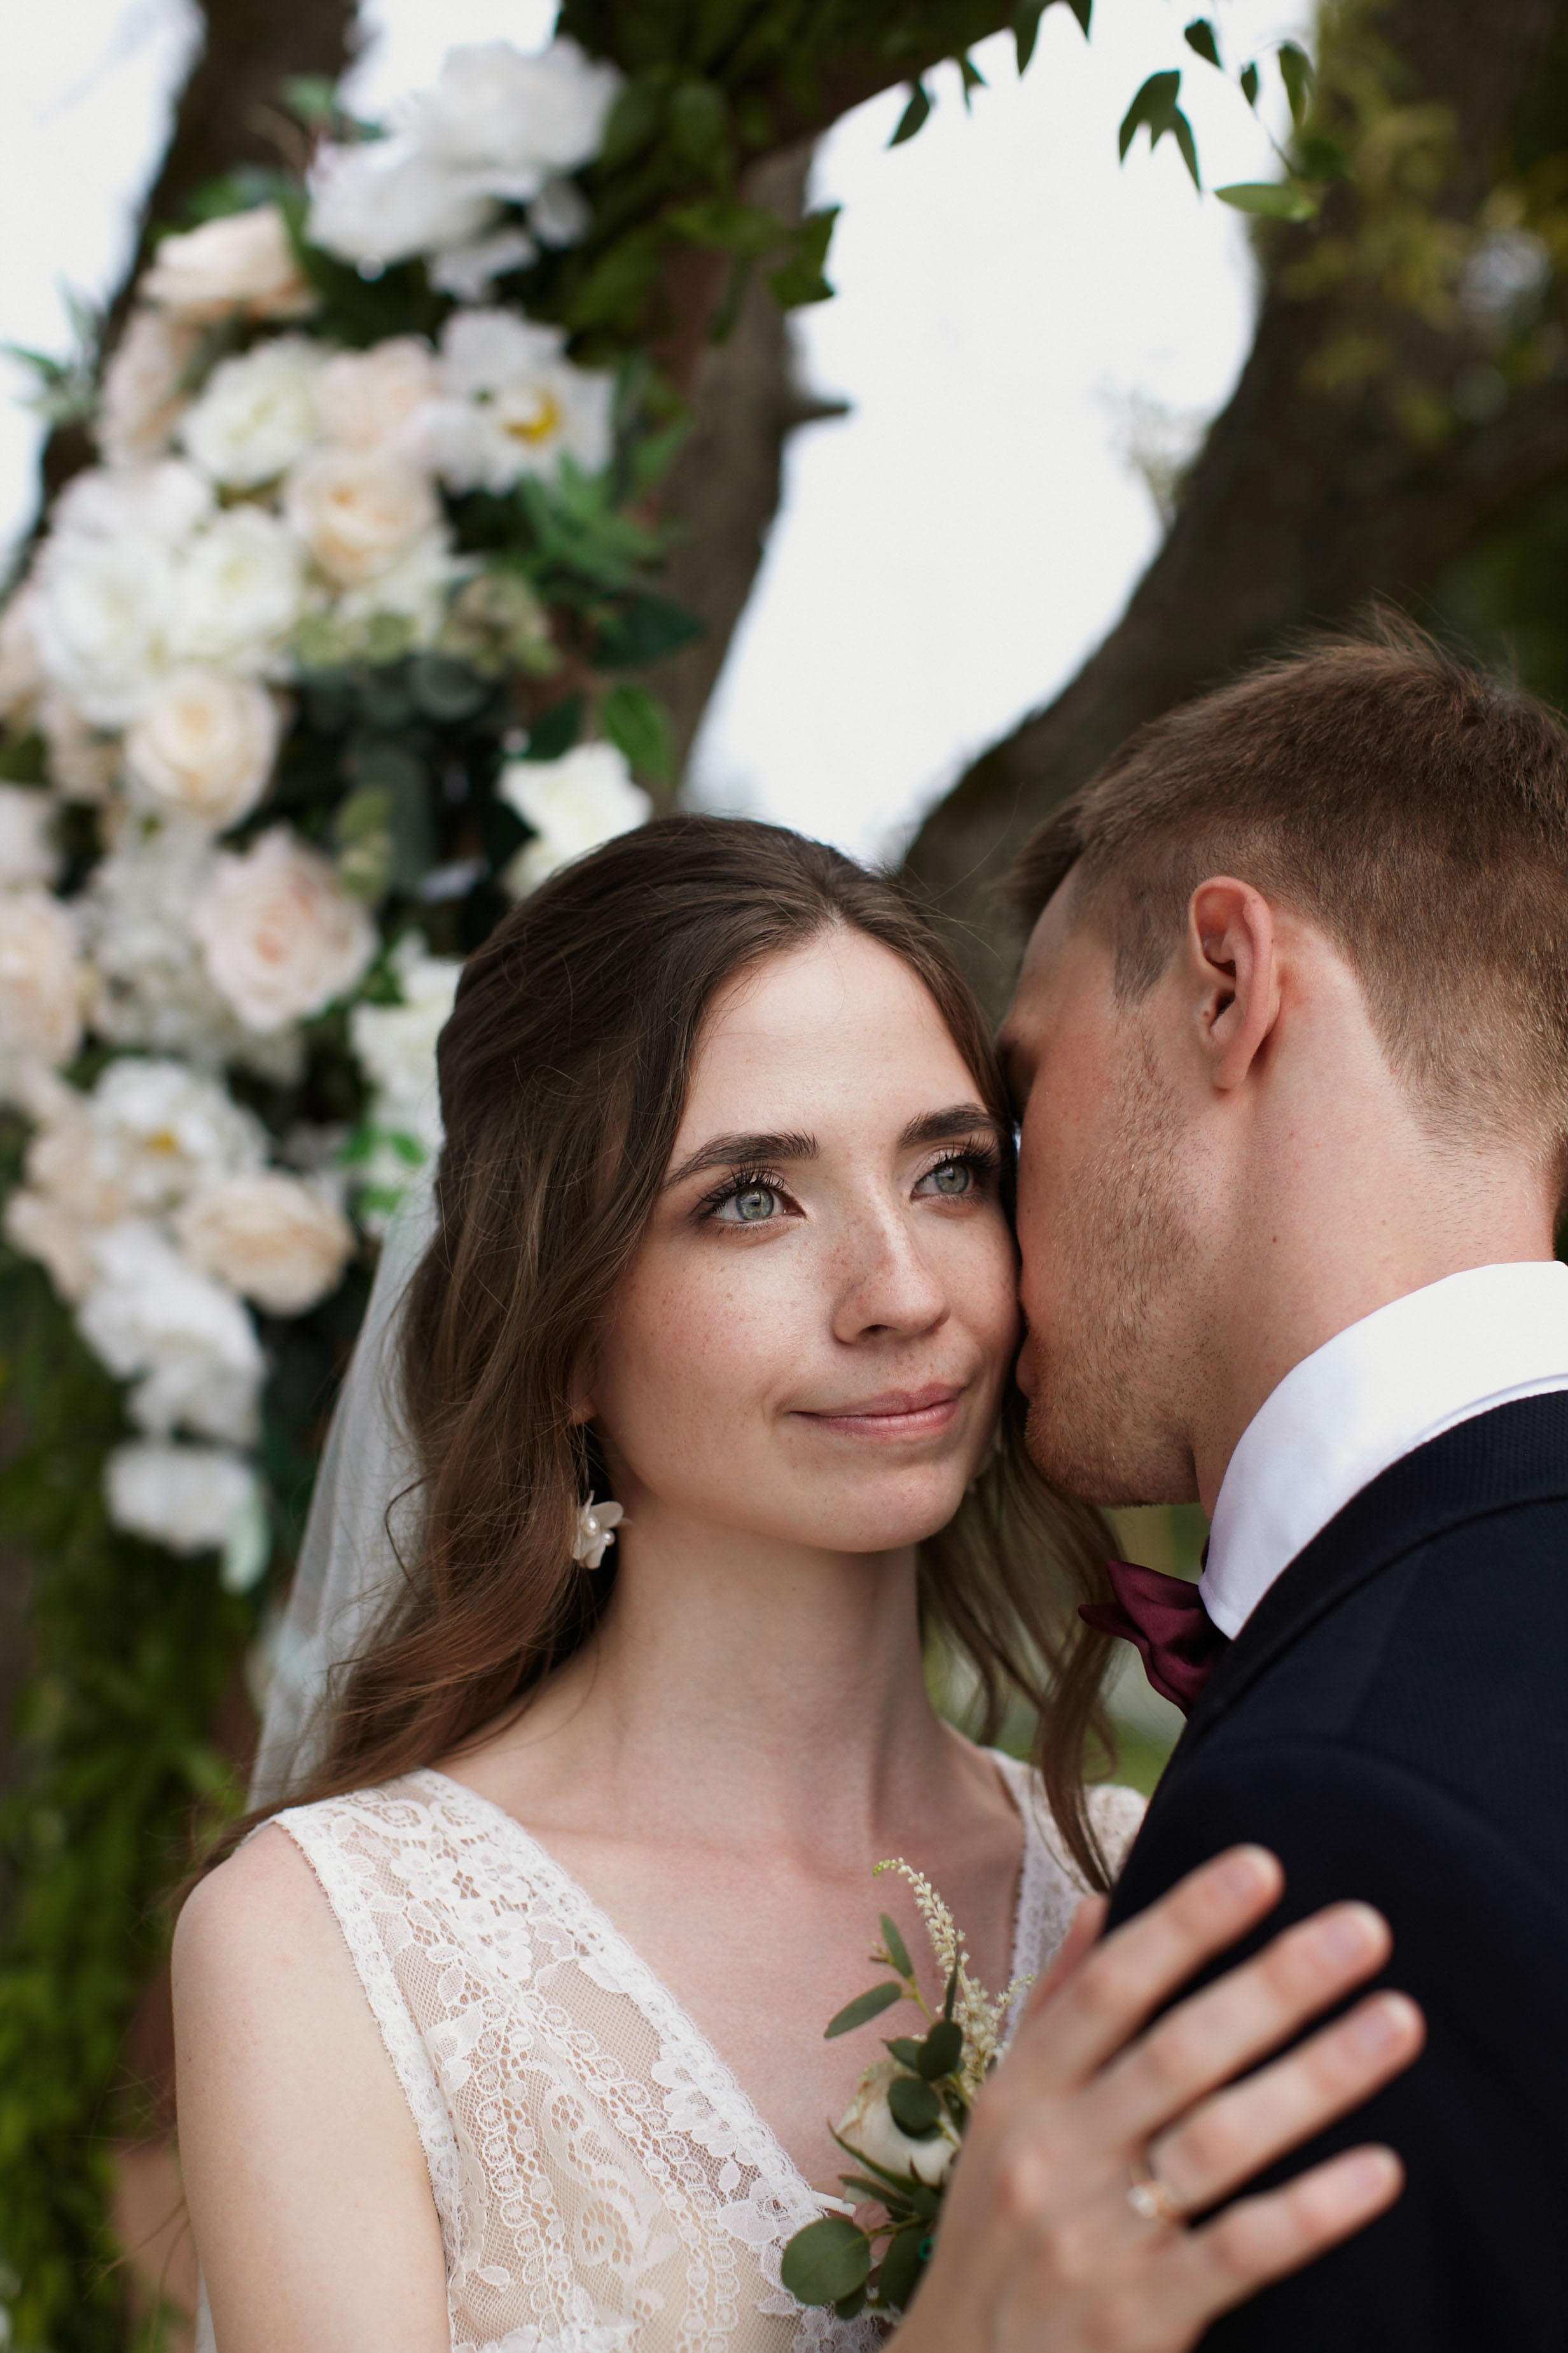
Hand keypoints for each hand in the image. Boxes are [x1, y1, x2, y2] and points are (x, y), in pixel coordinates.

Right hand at [892, 1845, 1422, 2352]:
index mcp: (1024, 2093)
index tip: (1263, 1865)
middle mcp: (1053, 2154)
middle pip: (1178, 2049)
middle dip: (1275, 1981)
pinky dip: (1311, 2210)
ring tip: (1396, 2022)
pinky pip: (1239, 2252)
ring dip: (1315, 2076)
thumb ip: (1055, 2011)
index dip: (1186, 1922)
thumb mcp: (1002, 2119)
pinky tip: (1379, 2170)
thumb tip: (1099, 1905)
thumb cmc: (997, 2237)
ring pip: (1218, 2140)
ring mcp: (1094, 2239)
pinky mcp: (1137, 2321)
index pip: (1112, 1986)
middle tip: (1365, 1928)